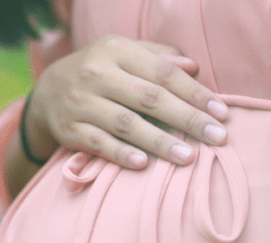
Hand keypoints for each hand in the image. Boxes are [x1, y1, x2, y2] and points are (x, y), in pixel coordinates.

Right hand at [25, 35, 229, 168]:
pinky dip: (121, 154)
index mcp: (116, 50)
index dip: (195, 93)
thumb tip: (193, 67)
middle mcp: (96, 73)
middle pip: (149, 98)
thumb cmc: (102, 72)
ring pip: (126, 123)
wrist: (48, 91)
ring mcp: (81, 103)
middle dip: (187, 119)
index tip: (222, 112)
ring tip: (188, 157)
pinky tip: (143, 165)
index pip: (163, 73)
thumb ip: (158, 58)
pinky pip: (99, 144)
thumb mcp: (125, 54)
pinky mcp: (70, 129)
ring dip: (159, 142)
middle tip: (217, 137)